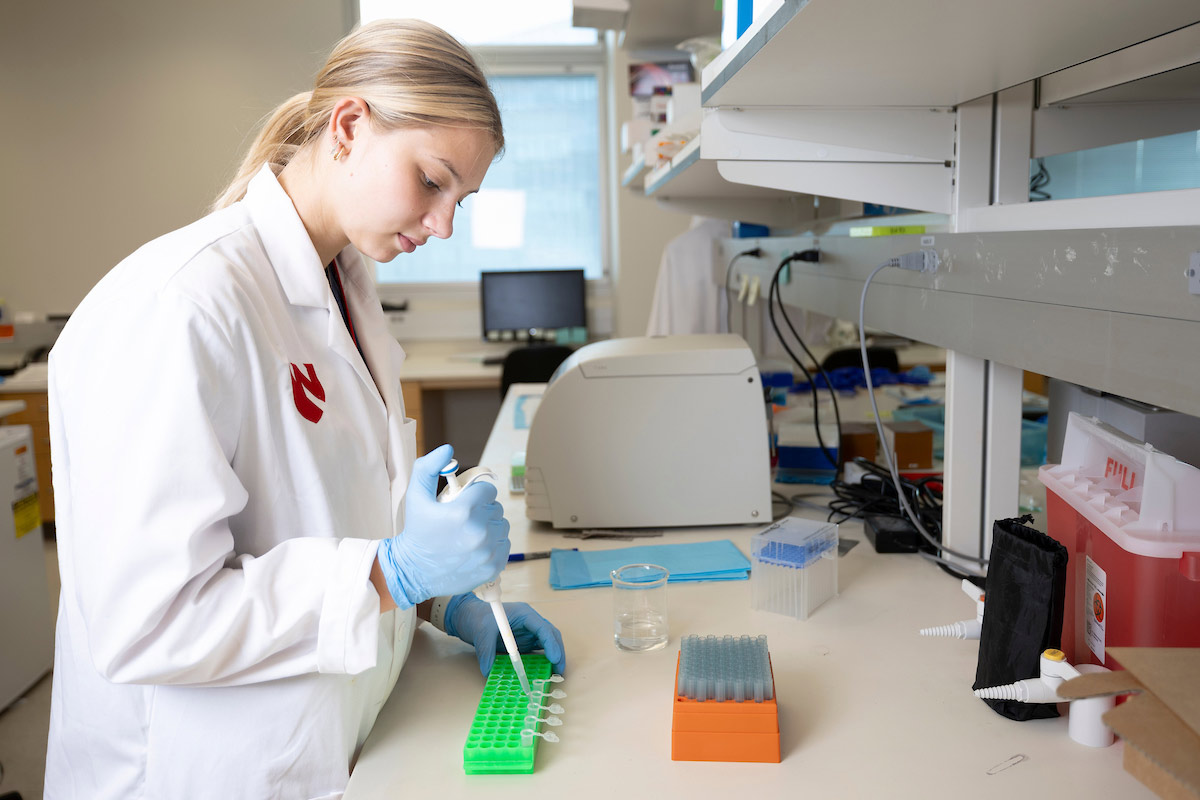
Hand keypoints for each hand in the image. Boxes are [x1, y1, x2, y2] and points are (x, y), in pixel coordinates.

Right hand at [376, 445, 509, 608]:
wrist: (414, 572)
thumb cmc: (417, 532)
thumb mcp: (416, 496)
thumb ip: (428, 468)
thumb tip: (448, 450)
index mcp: (463, 511)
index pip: (487, 490)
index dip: (475, 494)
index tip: (464, 502)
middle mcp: (479, 531)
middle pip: (495, 507)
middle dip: (482, 510)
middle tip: (463, 519)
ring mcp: (488, 551)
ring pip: (502, 526)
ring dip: (490, 527)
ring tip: (469, 533)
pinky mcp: (493, 567)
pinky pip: (504, 545)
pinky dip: (494, 545)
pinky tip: (475, 547)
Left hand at [445, 593, 566, 676]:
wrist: (470, 617)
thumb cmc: (478, 618)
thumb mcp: (482, 633)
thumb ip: (486, 652)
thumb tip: (489, 672)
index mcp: (524, 615)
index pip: (543, 628)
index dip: (551, 643)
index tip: (554, 659)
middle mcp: (530, 623)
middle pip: (551, 636)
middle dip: (557, 652)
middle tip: (559, 670)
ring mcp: (528, 633)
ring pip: (547, 644)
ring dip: (553, 657)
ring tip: (555, 673)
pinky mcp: (524, 642)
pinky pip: (537, 652)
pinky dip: (542, 662)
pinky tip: (543, 672)